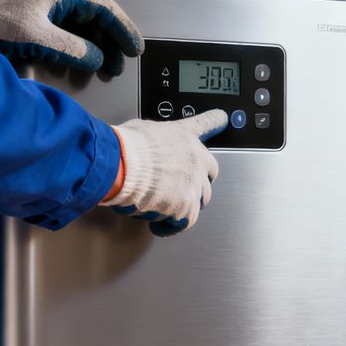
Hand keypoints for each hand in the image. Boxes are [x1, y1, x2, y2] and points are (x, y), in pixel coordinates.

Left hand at [0, 0, 143, 74]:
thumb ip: (73, 49)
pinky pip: (69, 31)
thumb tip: (97, 59)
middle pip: (97, 17)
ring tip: (107, 66)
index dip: (123, 29)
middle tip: (123, 61)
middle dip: (113, 41)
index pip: (104, 9)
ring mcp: (47, 6)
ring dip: (98, 46)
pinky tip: (84, 60)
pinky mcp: (37, 18)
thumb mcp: (38, 38)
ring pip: (84, 25)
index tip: (134, 48)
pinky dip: (81, 46)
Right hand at [101, 111, 226, 236]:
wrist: (122, 165)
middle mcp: (194, 159)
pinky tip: (159, 226)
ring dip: (183, 206)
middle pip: (209, 173)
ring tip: (163, 208)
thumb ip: (153, 139)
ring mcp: (193, 184)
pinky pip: (184, 223)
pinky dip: (170, 227)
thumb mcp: (141, 129)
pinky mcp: (186, 206)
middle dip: (197, 182)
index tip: (223, 118)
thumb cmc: (125, 146)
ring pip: (199, 201)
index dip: (215, 121)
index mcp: (182, 136)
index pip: (205, 123)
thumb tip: (144, 145)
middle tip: (179, 188)